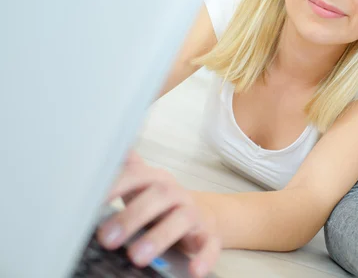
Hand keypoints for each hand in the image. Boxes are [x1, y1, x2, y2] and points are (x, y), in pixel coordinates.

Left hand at [97, 151, 220, 276]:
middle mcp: (176, 194)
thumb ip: (123, 170)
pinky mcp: (209, 235)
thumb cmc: (162, 204)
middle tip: (107, 238)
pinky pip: (210, 245)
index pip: (136, 176)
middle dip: (132, 216)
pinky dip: (204, 258)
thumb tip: (103, 149)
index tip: (91, 201)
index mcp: (157, 180)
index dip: (115, 186)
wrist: (201, 214)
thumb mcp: (141, 186)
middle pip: (159, 196)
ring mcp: (194, 214)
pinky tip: (194, 272)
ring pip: (182, 219)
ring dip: (159, 237)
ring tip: (137, 257)